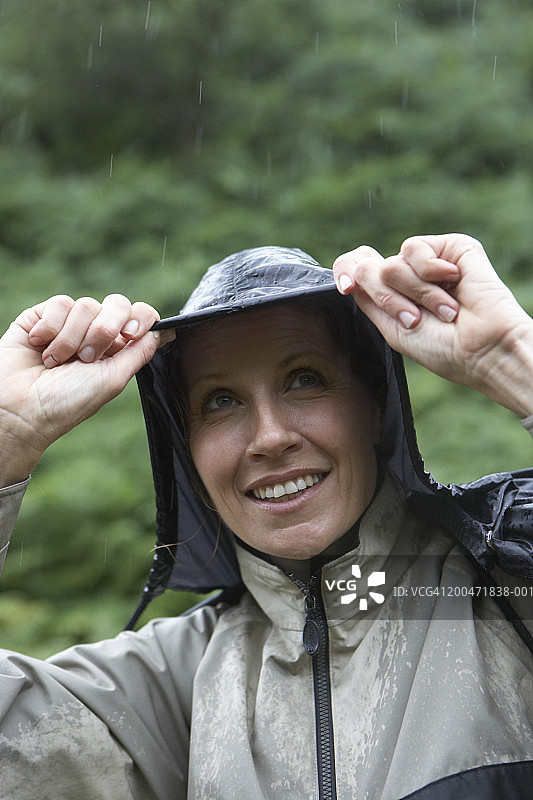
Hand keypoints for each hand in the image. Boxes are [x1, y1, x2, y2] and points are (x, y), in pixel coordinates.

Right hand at [0, 294, 173, 484]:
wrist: (21, 407)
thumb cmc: (67, 402)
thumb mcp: (113, 379)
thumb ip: (140, 352)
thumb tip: (167, 331)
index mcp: (117, 350)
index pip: (140, 316)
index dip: (139, 318)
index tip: (130, 334)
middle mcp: (95, 334)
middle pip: (117, 304)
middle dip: (103, 330)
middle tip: (86, 358)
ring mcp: (68, 324)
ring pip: (85, 305)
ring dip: (72, 338)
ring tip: (56, 362)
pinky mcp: (42, 317)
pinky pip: (59, 304)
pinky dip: (50, 327)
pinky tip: (40, 346)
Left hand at [333, 234, 532, 416]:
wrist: (482, 349)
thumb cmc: (443, 348)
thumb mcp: (392, 329)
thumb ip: (368, 299)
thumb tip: (350, 271)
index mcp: (393, 295)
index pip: (356, 268)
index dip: (344, 272)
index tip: (346, 288)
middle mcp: (407, 275)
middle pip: (369, 269)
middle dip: (388, 299)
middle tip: (415, 319)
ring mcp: (428, 261)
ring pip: (391, 263)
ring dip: (415, 293)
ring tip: (443, 310)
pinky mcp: (450, 246)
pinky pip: (415, 248)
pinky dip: (429, 272)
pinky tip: (452, 281)